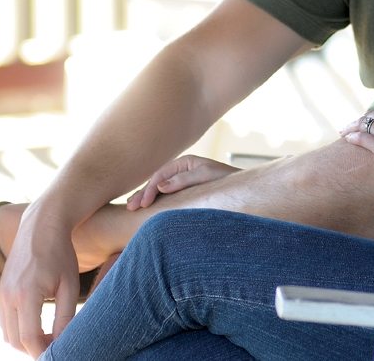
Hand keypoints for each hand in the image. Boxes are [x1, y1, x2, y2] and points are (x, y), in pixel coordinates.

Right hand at [0, 199, 76, 357]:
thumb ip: (65, 316)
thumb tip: (61, 342)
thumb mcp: (69, 285)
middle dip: (33, 349)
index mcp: (27, 294)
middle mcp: (9, 295)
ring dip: (24, 341)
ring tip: (46, 338)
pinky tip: (36, 326)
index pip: (29, 338)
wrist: (41, 225)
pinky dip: (17, 329)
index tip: (56, 354)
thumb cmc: (60, 253)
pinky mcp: (1, 289)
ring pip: (6, 333)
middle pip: (15, 340)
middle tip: (53, 348)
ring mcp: (1, 292)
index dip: (42, 352)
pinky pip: (4, 320)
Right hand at [126, 155, 240, 209]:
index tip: (143, 204)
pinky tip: (147, 209)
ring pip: (159, 189)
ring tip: (132, 208)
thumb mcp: (206, 176)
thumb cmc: (226, 180)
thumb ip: (183, 180)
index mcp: (184, 163)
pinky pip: (167, 196)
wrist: (242, 190)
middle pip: (156, 181)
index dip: (149, 189)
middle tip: (130, 208)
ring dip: (146, 198)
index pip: (160, 175)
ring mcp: (182, 181)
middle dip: (142, 194)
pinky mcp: (186, 193)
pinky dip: (156, 202)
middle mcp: (181, 171)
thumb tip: (159, 186)